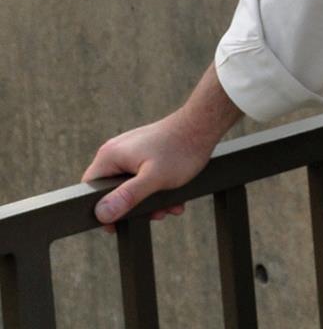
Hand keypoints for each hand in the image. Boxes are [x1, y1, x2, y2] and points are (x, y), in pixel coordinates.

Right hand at [82, 66, 241, 226]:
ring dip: (151, 200)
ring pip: (133, 185)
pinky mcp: (147, 152)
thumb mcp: (154, 179)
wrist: (206, 124)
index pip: (91, 190)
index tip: (119, 225)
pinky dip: (158, 189)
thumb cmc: (180, 149)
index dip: (102, 210)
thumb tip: (101, 214)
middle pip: (114, 190)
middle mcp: (116, 151)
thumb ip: (127, 196)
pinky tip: (175, 198)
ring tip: (171, 207)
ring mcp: (132, 150)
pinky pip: (145, 176)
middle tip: (156, 215)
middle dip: (135, 207)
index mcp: (109, 156)